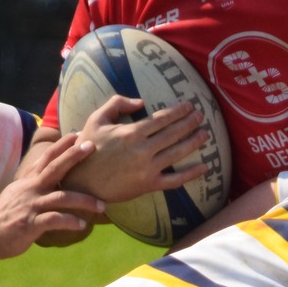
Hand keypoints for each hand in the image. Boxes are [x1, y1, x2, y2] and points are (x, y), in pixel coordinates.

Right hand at [0, 135, 104, 261]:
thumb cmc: (6, 215)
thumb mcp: (18, 194)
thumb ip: (34, 185)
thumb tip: (49, 177)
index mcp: (29, 181)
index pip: (46, 158)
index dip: (62, 146)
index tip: (79, 134)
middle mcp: (31, 189)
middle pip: (54, 168)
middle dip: (73, 156)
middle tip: (92, 146)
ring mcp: (31, 206)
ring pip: (61, 197)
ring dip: (84, 201)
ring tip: (102, 206)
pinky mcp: (31, 224)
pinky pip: (54, 220)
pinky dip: (70, 221)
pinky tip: (82, 225)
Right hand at [65, 96, 208, 205]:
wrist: (82, 182)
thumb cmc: (88, 147)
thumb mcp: (97, 119)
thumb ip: (117, 103)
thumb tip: (141, 101)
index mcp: (131, 132)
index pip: (162, 119)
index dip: (178, 111)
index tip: (189, 105)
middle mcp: (143, 149)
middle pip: (173, 133)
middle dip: (190, 123)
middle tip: (201, 115)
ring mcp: (147, 168)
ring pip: (177, 153)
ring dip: (194, 142)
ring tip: (205, 134)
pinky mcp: (148, 185)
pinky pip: (175, 180)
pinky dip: (191, 174)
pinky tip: (204, 167)